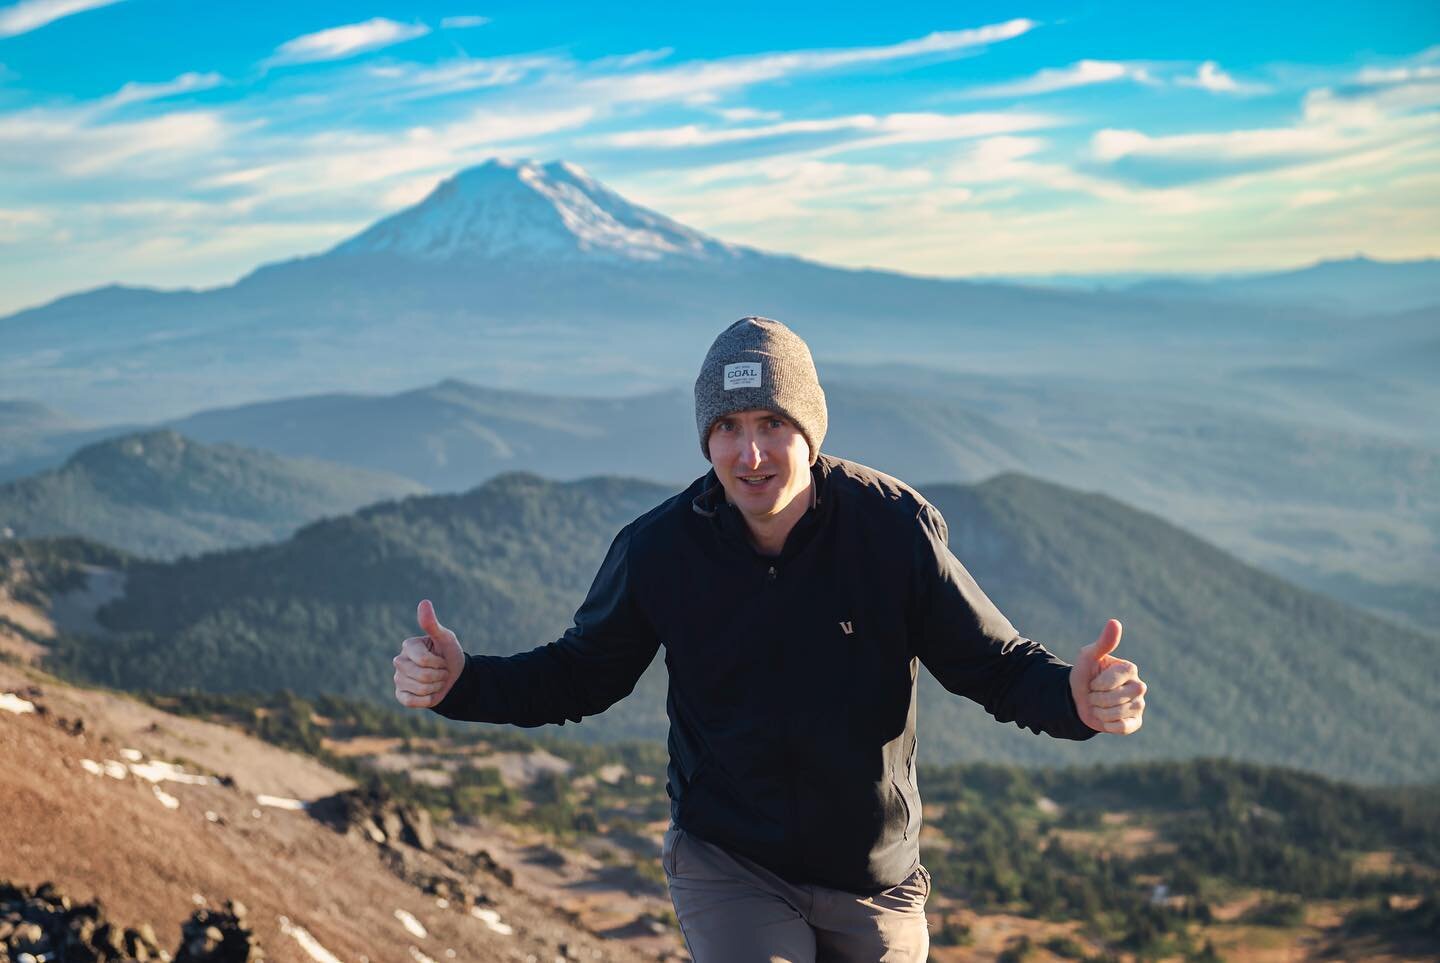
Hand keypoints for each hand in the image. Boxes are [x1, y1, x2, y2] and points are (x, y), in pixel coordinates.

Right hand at [393, 599, 464, 708]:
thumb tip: (424, 602)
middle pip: (421, 676)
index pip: (423, 660)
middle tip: (441, 671)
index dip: (439, 663)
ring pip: (419, 689)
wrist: (454, 677)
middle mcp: (399, 661)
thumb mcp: (445, 638)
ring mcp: (398, 679)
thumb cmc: (449, 654)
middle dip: (439, 675)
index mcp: (408, 646)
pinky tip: (430, 692)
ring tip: (437, 680)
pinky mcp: (400, 695)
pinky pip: (411, 701)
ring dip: (435, 687)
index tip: (442, 659)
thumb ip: (432, 624)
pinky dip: (427, 699)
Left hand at [1070, 619, 1145, 734]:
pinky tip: (1104, 718)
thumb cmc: (1084, 675)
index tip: (1093, 681)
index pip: (1118, 679)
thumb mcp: (1088, 657)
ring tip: (1097, 705)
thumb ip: (1103, 642)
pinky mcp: (1135, 722)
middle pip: (1121, 697)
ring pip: (1120, 712)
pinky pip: (1123, 727)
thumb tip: (1115, 622)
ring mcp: (1139, 705)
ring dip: (1100, 711)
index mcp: (1130, 669)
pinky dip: (1108, 724)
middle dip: (1099, 698)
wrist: (1077, 700)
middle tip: (1094, 694)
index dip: (1100, 683)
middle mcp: (1138, 686)